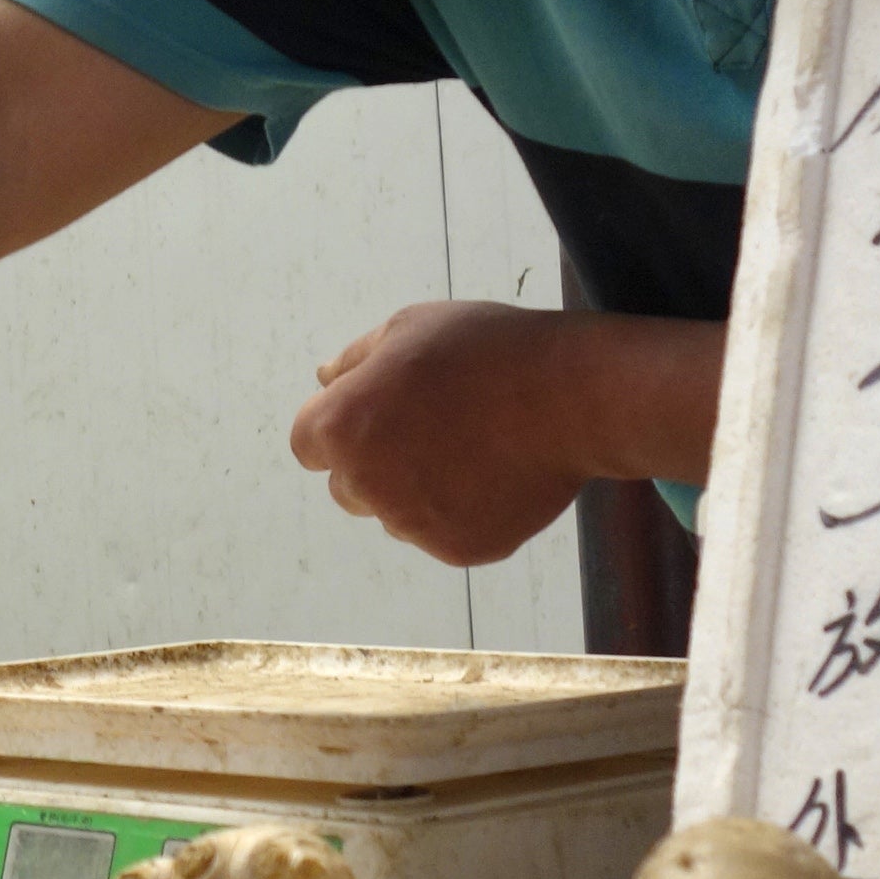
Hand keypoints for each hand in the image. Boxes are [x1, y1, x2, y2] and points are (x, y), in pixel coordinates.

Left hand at [287, 302, 724, 566]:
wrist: (571, 396)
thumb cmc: (485, 349)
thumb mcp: (409, 328)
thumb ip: (355, 361)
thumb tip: (323, 379)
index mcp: (340, 427)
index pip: (308, 445)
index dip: (341, 427)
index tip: (383, 412)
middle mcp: (364, 484)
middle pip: (346, 487)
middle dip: (375, 464)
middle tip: (435, 428)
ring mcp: (411, 524)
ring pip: (395, 515)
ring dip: (417, 490)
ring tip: (473, 447)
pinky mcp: (456, 549)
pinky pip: (442, 534)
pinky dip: (461, 511)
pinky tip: (496, 473)